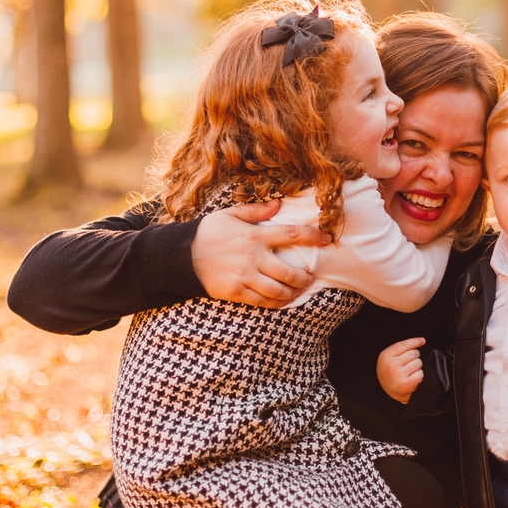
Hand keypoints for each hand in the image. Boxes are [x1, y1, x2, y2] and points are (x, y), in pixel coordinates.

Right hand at [191, 200, 330, 307]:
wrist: (180, 256)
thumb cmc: (208, 232)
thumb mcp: (230, 215)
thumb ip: (256, 211)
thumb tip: (279, 205)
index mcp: (254, 235)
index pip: (291, 235)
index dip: (313, 236)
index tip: (327, 238)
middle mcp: (252, 257)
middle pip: (289, 272)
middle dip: (305, 277)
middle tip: (311, 276)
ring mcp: (244, 277)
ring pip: (278, 290)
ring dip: (294, 292)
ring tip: (299, 289)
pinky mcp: (236, 292)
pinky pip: (262, 301)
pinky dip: (276, 302)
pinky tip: (283, 300)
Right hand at [377, 337, 424, 403]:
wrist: (389, 390)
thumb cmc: (391, 369)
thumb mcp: (390, 356)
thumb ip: (402, 347)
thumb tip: (422, 341)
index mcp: (386, 356)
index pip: (405, 345)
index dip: (415, 342)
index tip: (422, 341)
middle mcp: (391, 365)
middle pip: (414, 353)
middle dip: (414, 357)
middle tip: (407, 363)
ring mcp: (399, 375)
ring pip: (419, 363)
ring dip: (417, 366)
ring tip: (408, 371)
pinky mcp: (407, 384)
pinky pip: (421, 374)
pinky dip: (419, 375)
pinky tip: (412, 378)